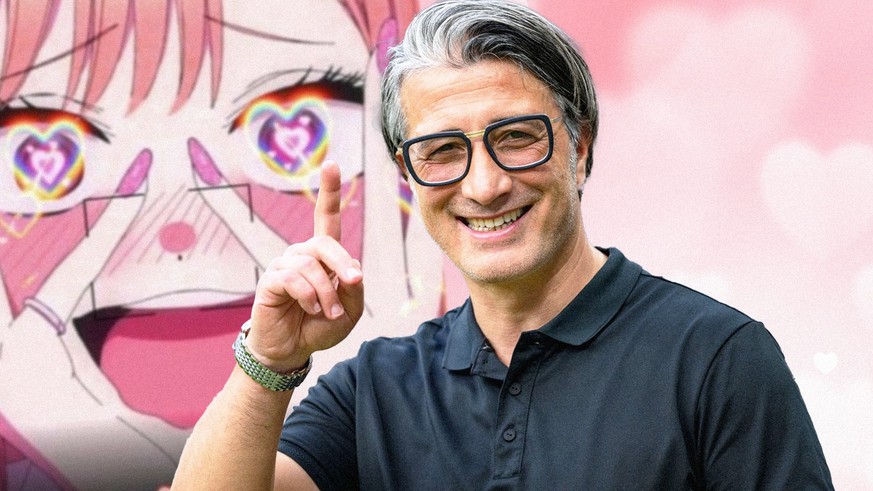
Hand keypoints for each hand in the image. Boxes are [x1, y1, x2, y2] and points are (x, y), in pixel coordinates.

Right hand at [246, 161, 364, 371]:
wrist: (292, 350)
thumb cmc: (319, 327)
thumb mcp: (350, 311)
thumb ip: (354, 289)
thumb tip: (353, 271)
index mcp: (322, 256)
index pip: (326, 218)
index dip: (329, 192)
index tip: (332, 164)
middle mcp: (302, 254)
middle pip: (324, 242)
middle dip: (342, 263)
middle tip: (352, 284)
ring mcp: (283, 265)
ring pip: (310, 264)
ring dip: (326, 292)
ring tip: (327, 313)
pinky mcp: (270, 280)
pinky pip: (293, 278)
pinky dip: (309, 297)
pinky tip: (310, 310)